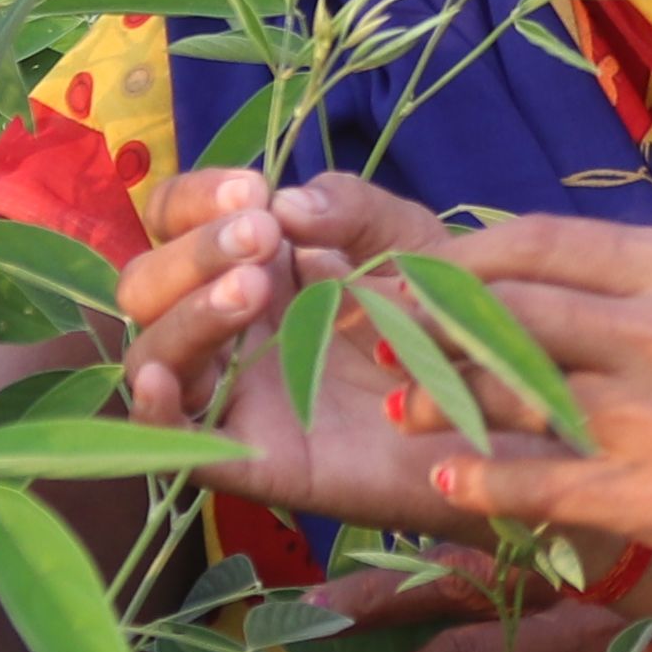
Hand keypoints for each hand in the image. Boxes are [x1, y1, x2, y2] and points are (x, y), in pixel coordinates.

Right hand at [111, 174, 513, 529]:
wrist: (504, 414)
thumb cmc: (451, 321)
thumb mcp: (410, 241)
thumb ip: (351, 209)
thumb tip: (284, 203)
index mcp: (256, 267)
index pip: (177, 220)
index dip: (196, 200)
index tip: (254, 190)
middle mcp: (230, 329)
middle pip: (147, 284)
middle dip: (193, 252)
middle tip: (261, 238)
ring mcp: (236, 395)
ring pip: (153, 355)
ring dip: (186, 314)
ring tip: (252, 289)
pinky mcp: (255, 460)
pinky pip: (178, 444)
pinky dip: (154, 413)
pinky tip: (165, 379)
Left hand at [406, 212, 651, 619]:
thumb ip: (639, 291)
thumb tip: (531, 284)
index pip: (532, 242)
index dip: (452, 261)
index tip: (412, 279)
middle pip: (505, 309)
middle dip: (425, 324)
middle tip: (378, 338)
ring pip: (509, 390)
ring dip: (436, 399)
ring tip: (396, 408)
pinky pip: (538, 483)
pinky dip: (480, 482)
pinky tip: (445, 482)